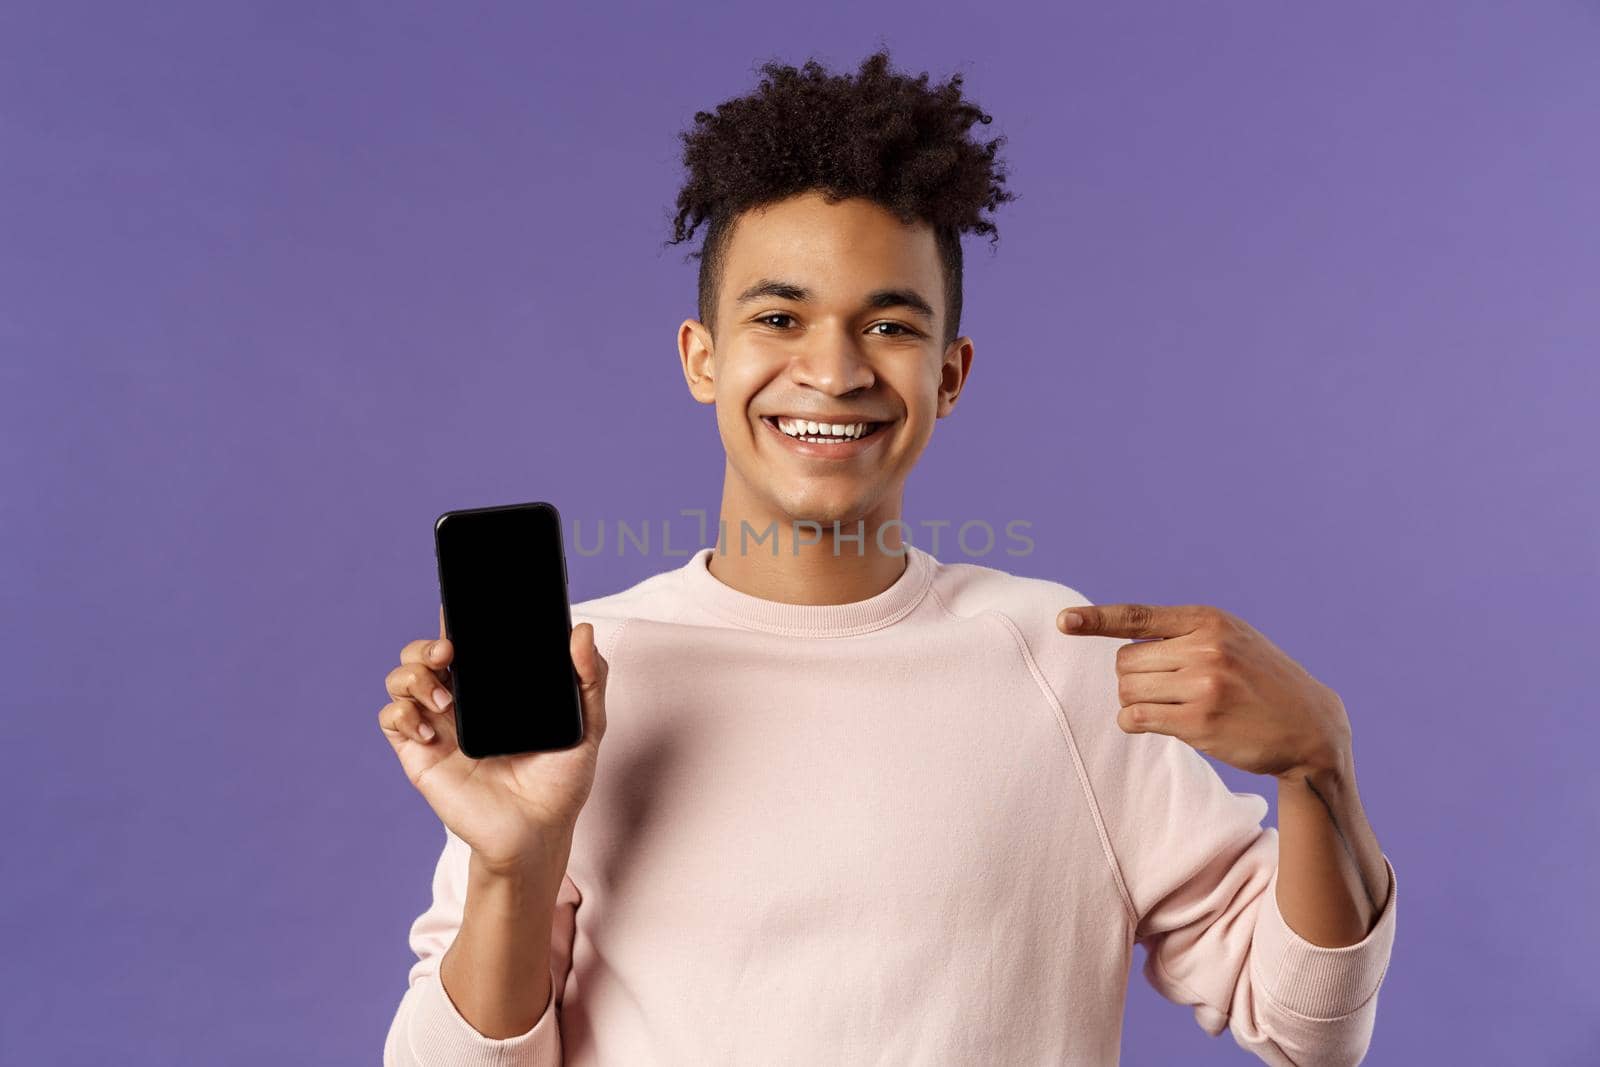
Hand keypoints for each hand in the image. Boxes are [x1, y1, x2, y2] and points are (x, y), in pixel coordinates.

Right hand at [378, 605, 610, 872]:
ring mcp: (438, 726)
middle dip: (426, 643)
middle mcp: (461, 702)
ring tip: (443, 697)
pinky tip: (429, 730)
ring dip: (413, 675)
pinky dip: (401, 713)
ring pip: (401, 679)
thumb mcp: (586, 724)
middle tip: (449, 652)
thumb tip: (583, 631)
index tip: (461, 611)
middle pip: (424, 654)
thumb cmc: (561, 781)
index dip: (456, 621)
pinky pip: (392, 719)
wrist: (539, 832)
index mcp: (494, 689)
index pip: (466, 643)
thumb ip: (589, 678)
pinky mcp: (420, 755)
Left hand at [1057, 603, 1350, 780]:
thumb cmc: (1262, 682)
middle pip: (1124, 661)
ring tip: (1167, 707)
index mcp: (1208, 620)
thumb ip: (1184, 634)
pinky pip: (1137, 718)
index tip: (1063, 622)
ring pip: (1127, 690)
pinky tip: (1154, 723)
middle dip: (1132, 678)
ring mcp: (1203, 685)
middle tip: (1162, 690)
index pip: (1137, 616)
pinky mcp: (1200, 722)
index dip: (1095, 619)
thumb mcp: (1232, 640)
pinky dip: (1134, 722)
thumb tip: (1122, 640)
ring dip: (1134, 702)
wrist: (1311, 727)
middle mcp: (1204, 648)